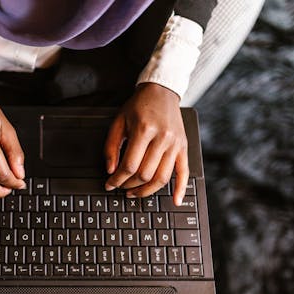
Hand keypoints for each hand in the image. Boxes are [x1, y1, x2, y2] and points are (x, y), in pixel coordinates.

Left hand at [104, 83, 188, 205]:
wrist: (161, 92)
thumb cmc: (138, 106)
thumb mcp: (118, 122)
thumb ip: (111, 147)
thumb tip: (111, 170)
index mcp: (144, 129)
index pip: (130, 165)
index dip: (117, 179)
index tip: (110, 184)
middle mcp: (163, 138)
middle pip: (145, 174)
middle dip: (129, 185)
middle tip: (120, 188)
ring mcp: (175, 144)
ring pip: (162, 178)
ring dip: (146, 191)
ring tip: (134, 193)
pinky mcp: (184, 147)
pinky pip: (184, 173)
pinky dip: (180, 189)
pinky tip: (175, 201)